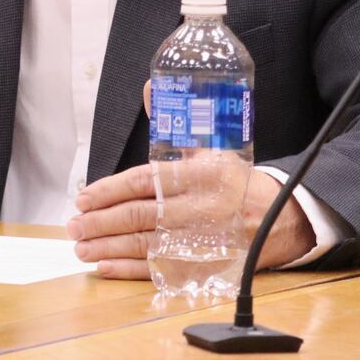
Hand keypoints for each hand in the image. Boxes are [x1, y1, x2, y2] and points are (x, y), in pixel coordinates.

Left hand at [66, 81, 314, 278]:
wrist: (285, 217)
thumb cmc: (237, 181)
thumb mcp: (211, 148)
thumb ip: (175, 126)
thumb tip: (150, 89)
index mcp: (201, 174)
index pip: (146, 181)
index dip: (110, 190)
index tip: (84, 197)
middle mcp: (201, 207)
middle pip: (141, 215)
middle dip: (101, 221)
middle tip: (74, 225)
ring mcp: (203, 240)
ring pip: (146, 245)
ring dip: (108, 248)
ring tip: (81, 248)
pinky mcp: (205, 266)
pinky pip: (160, 270)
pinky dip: (129, 270)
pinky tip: (105, 267)